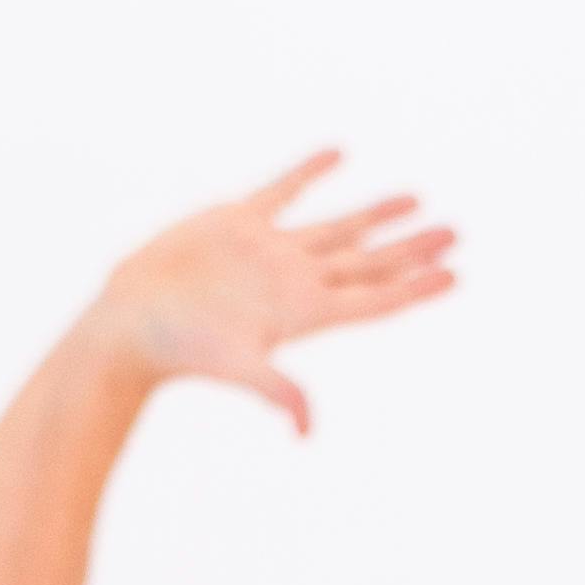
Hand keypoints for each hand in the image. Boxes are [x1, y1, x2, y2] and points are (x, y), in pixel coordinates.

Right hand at [85, 153, 460, 430]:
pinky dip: (310, 172)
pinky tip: (338, 155)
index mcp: (305, 311)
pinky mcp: (237, 222)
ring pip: (337, 228)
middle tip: (456, 235)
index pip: (376, 299)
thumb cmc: (179, 350)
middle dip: (412, 250)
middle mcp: (295, 281)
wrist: (128, 324)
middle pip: (369, 264)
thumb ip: (275, 391)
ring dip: (377, 216)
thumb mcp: (234, 367)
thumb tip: (306, 429)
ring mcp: (269, 251)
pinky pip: (284, 190)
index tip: (456, 275)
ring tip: (417, 202)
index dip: (416, 287)